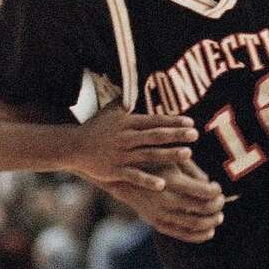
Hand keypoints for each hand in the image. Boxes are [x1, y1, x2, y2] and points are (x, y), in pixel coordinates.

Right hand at [70, 103, 197, 190]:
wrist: (73, 146)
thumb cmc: (95, 127)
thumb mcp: (110, 111)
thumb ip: (126, 101)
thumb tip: (135, 84)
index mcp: (127, 123)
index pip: (154, 121)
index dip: (172, 121)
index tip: (190, 122)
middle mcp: (126, 138)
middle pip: (155, 136)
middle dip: (176, 135)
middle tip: (195, 134)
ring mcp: (120, 155)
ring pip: (148, 155)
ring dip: (169, 155)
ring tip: (188, 154)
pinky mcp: (114, 171)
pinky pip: (134, 176)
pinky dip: (148, 180)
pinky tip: (163, 184)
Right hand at [105, 159, 224, 241]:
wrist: (122, 180)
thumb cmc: (150, 164)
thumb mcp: (170, 159)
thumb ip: (192, 170)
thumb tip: (209, 183)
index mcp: (172, 181)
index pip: (206, 192)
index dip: (216, 191)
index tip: (217, 187)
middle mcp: (167, 200)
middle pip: (204, 208)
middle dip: (218, 205)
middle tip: (221, 200)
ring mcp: (161, 214)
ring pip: (196, 224)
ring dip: (212, 221)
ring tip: (219, 216)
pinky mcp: (157, 224)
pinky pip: (183, 235)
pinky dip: (199, 235)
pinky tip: (210, 231)